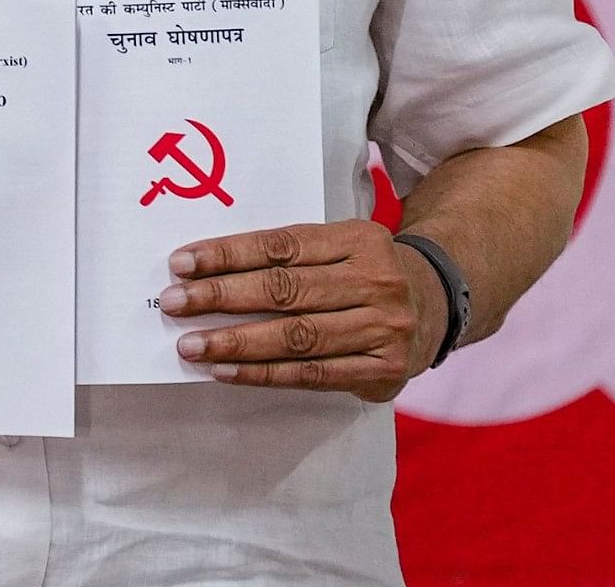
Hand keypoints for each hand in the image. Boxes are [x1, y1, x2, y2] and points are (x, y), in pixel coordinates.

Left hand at [157, 219, 438, 398]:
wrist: (441, 302)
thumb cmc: (364, 270)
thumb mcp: (339, 244)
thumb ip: (286, 253)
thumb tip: (203, 268)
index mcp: (360, 240)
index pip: (281, 246)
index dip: (227, 255)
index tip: (180, 264)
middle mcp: (377, 283)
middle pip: (286, 291)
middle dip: (222, 297)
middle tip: (173, 303)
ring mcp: (384, 329)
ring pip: (297, 337)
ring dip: (236, 343)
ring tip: (191, 345)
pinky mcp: (384, 371)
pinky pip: (313, 374)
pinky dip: (264, 374)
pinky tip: (225, 372)